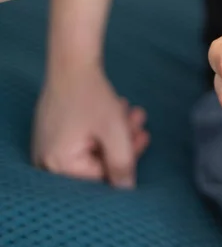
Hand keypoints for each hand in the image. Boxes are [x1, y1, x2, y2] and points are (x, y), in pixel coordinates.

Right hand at [32, 67, 148, 187]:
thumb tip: (127, 189)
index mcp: (59, 164)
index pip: (100, 176)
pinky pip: (84, 138)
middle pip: (98, 161)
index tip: (143, 138)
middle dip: (124, 141)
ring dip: (118, 131)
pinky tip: (119, 109)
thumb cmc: (91, 95)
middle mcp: (48, 160)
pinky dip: (104, 127)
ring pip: (95, 147)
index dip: (126, 158)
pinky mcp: (54, 134)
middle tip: (140, 123)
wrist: (72, 61)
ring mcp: (49, 147)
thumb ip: (122, 162)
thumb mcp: (114, 131)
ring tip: (134, 112)